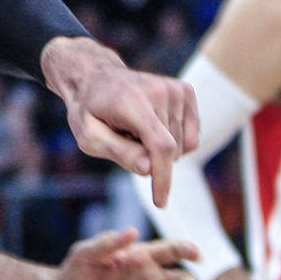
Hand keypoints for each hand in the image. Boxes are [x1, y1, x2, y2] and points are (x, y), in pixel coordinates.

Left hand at [41, 36, 198, 205]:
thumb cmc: (88, 110)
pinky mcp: (186, 91)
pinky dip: (174, 141)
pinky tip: (150, 127)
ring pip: (184, 146)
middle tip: (123, 139)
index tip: (160, 202)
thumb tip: (149, 170)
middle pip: (171, 150)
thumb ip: (118, 152)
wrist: (95, 77)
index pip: (161, 146)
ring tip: (134, 130)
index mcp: (132, 102)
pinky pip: (192, 136)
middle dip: (150, 158)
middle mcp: (159, 92)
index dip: (163, 178)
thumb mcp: (88, 136)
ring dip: (159, 149)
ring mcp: (176, 89)